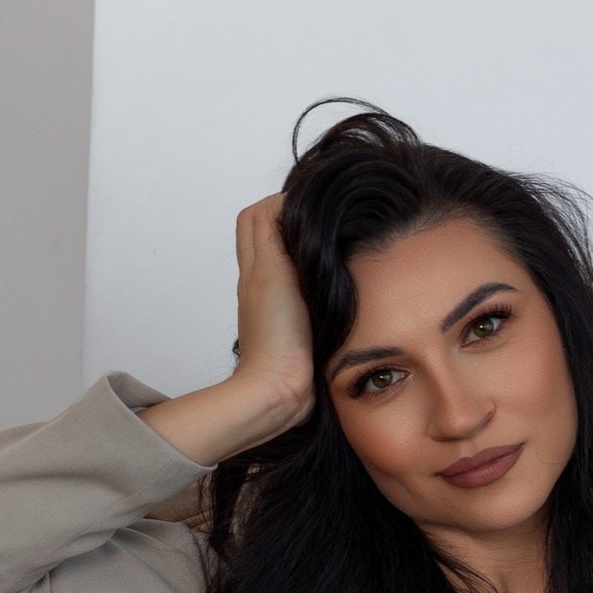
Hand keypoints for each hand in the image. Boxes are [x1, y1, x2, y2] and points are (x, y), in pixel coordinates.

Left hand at [231, 192, 314, 426]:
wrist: (281, 389)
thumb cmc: (275, 336)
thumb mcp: (270, 270)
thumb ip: (271, 233)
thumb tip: (286, 204)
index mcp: (255, 265)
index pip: (258, 215)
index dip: (284, 203)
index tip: (314, 207)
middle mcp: (262, 282)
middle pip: (267, 233)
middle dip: (294, 220)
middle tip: (324, 223)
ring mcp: (279, 304)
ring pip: (288, 261)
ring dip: (307, 250)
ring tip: (334, 248)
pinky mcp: (298, 325)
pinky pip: (305, 289)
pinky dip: (318, 279)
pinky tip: (338, 282)